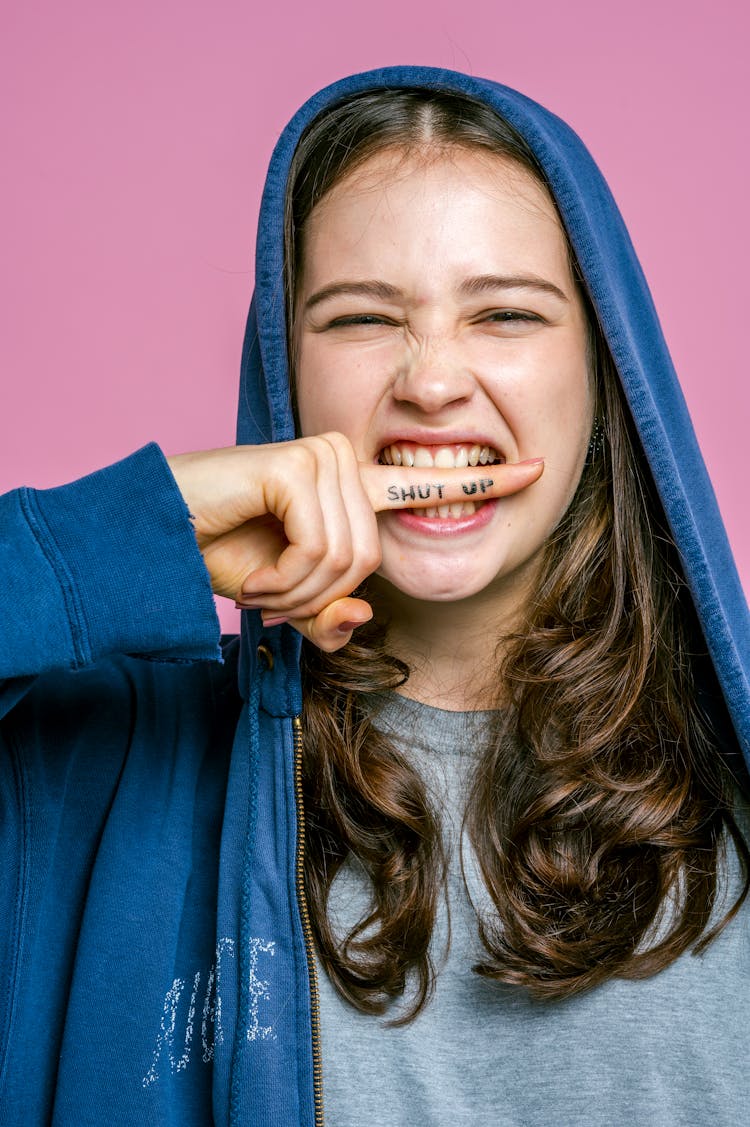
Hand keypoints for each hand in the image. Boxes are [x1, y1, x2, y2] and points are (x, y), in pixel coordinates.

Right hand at [168, 436, 542, 651]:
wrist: (161, 536)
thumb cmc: (221, 553)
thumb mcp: (287, 598)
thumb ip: (328, 613)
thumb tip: (361, 618)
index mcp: (351, 487)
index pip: (428, 484)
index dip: (484, 483)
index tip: (538, 469)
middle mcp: (344, 462)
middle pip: (371, 561)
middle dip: (315, 599)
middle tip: (267, 591)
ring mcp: (324, 457)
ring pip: (348, 561)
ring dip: (296, 594)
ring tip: (256, 579)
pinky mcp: (300, 463)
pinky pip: (322, 550)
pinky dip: (285, 579)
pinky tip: (252, 570)